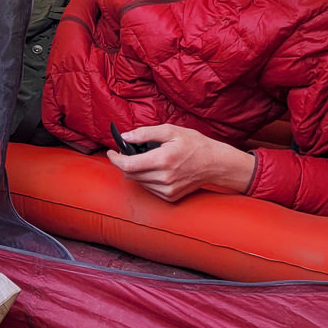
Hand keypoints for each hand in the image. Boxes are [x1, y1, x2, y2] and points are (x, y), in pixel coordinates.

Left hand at [106, 123, 255, 202]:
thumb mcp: (171, 131)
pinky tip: (157, 170)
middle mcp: (164, 178)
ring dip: (137, 171)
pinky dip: (147, 179)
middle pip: (130, 174)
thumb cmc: (195, 145)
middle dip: (126, 163)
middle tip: (131, 152)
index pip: (128, 165)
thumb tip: (125, 137)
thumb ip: (145, 133)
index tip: (112, 152)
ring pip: (139, 182)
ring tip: (148, 159)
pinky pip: (149, 188)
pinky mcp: (170, 197)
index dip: (115, 159)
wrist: (215, 164)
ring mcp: (167, 190)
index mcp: (163, 160)